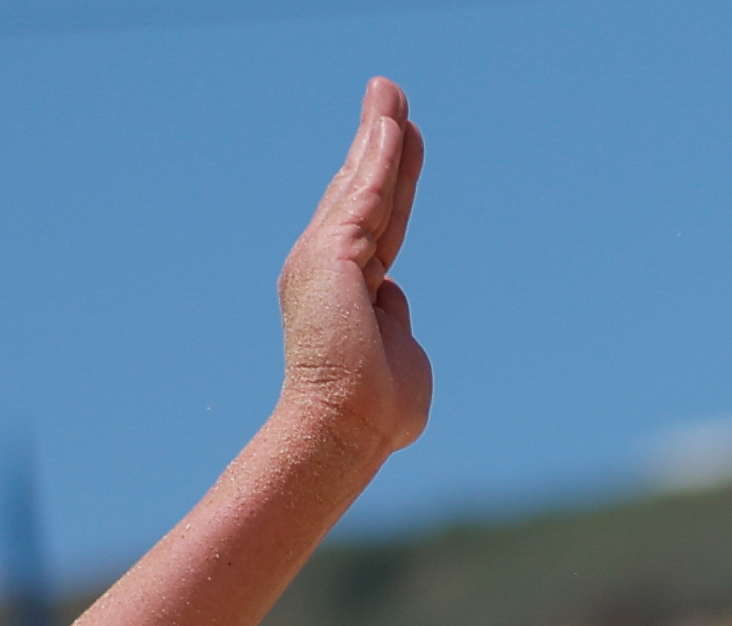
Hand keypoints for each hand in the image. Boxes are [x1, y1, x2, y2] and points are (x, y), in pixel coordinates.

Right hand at [275, 80, 434, 462]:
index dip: (394, 181)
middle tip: (391, 96)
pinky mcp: (330, 256)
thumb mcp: (398, 354)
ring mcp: (324, 258)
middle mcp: (328, 265)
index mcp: (346, 288)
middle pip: (365, 192)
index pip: (379, 223)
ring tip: (391, 92)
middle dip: (379, 141)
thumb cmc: (377, 410)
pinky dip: (380, 161)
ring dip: (379, 135)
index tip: (407, 142)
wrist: (347, 427)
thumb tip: (393, 296)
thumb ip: (395, 319)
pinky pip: (365, 198)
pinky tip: (392, 128)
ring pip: (361, 185)